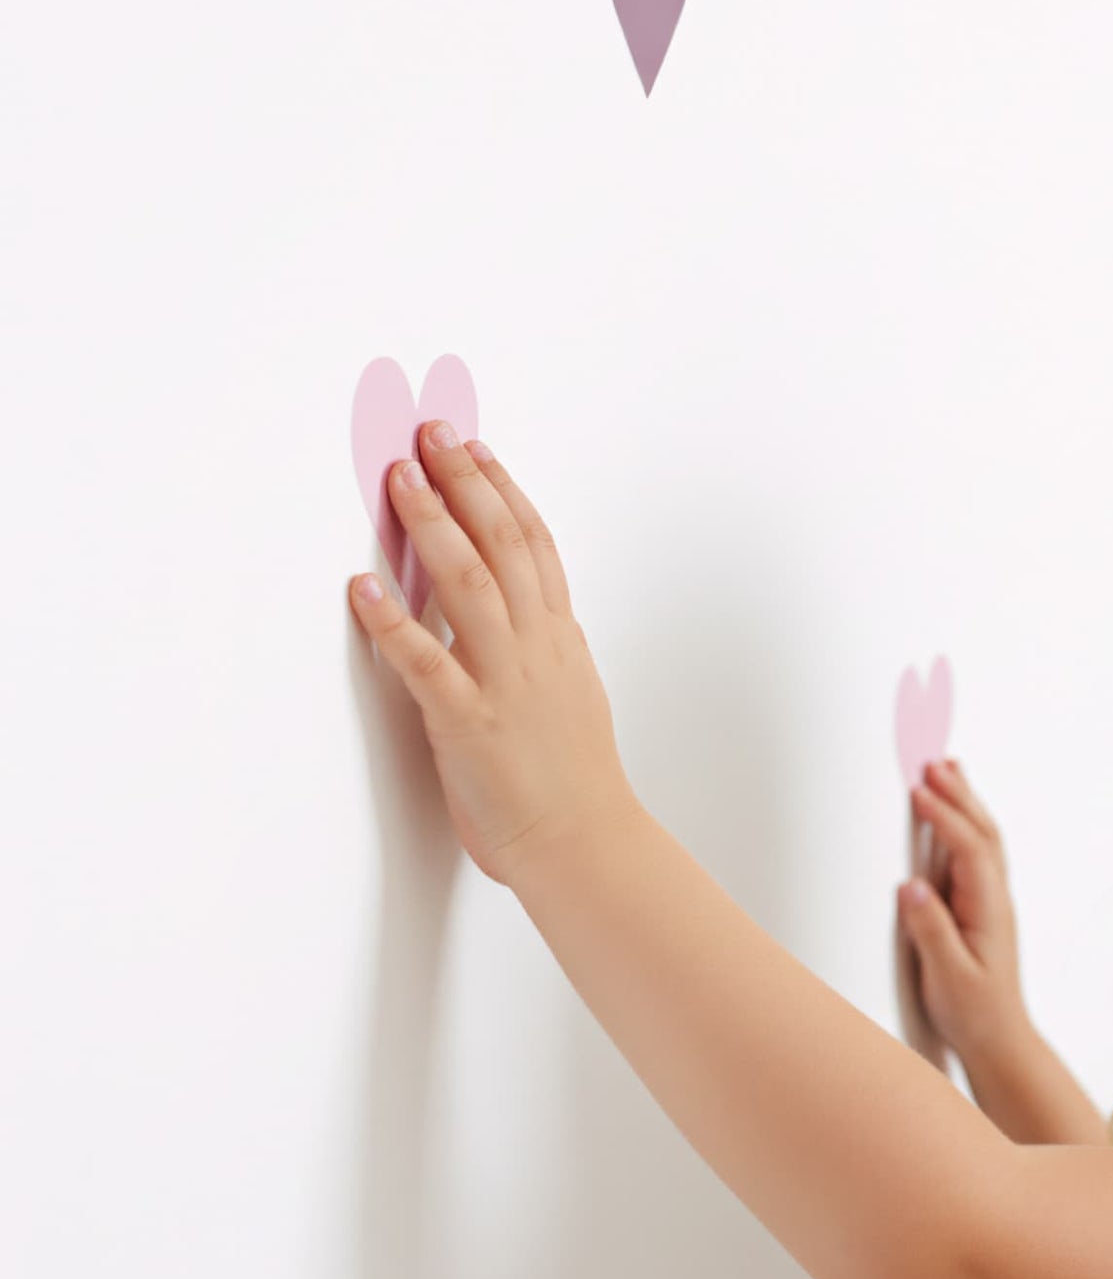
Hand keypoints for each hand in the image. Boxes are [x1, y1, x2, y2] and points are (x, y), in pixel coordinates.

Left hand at [346, 421, 636, 885]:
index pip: (533, 543)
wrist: (584, 842)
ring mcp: (505, 680)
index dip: (503, 489)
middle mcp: (535, 646)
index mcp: (559, 636)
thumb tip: (535, 607)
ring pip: (470, 585)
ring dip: (432, 526)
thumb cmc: (574, 778)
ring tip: (400, 482)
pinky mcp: (468, 722)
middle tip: (432, 436)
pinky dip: (393, 622)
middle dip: (465, 484)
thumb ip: (549, 643)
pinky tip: (364, 587)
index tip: (476, 448)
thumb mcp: (574, 690)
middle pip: (502, 545)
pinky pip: (426, 663)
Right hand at [896, 759, 1027, 1060]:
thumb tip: (911, 886)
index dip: (945, 817)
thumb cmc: (973, 1012)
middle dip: (959, 794)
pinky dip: (964, 823)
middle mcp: (994, 896)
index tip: (919, 791)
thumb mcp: (949, 977)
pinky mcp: (980, 905)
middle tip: (933, 761)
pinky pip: (975, 851)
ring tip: (946, 768)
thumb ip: (932, 931)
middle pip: (982, 831)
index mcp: (987, 908)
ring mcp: (990, 899)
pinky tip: (952, 814)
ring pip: (982, 837)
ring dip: (966, 801)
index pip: (968, 849)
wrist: (999, 1038)